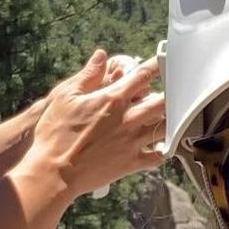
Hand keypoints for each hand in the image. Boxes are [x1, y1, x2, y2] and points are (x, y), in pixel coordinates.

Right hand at [14, 49, 165, 201]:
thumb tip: (101, 56)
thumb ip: (88, 74)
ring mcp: (132, 142)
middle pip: (162, 102)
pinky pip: (157, 156)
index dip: (157, 65)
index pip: (142, 76)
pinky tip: (162, 145)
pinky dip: (163, 150)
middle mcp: (128, 119)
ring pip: (164, 128)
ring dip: (170, 120)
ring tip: (172, 116)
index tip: (165, 61)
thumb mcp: (65, 96)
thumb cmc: (55, 133)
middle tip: (174, 91)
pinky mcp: (131, 163)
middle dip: (170, 94)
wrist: (54, 172)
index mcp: (112, 99)